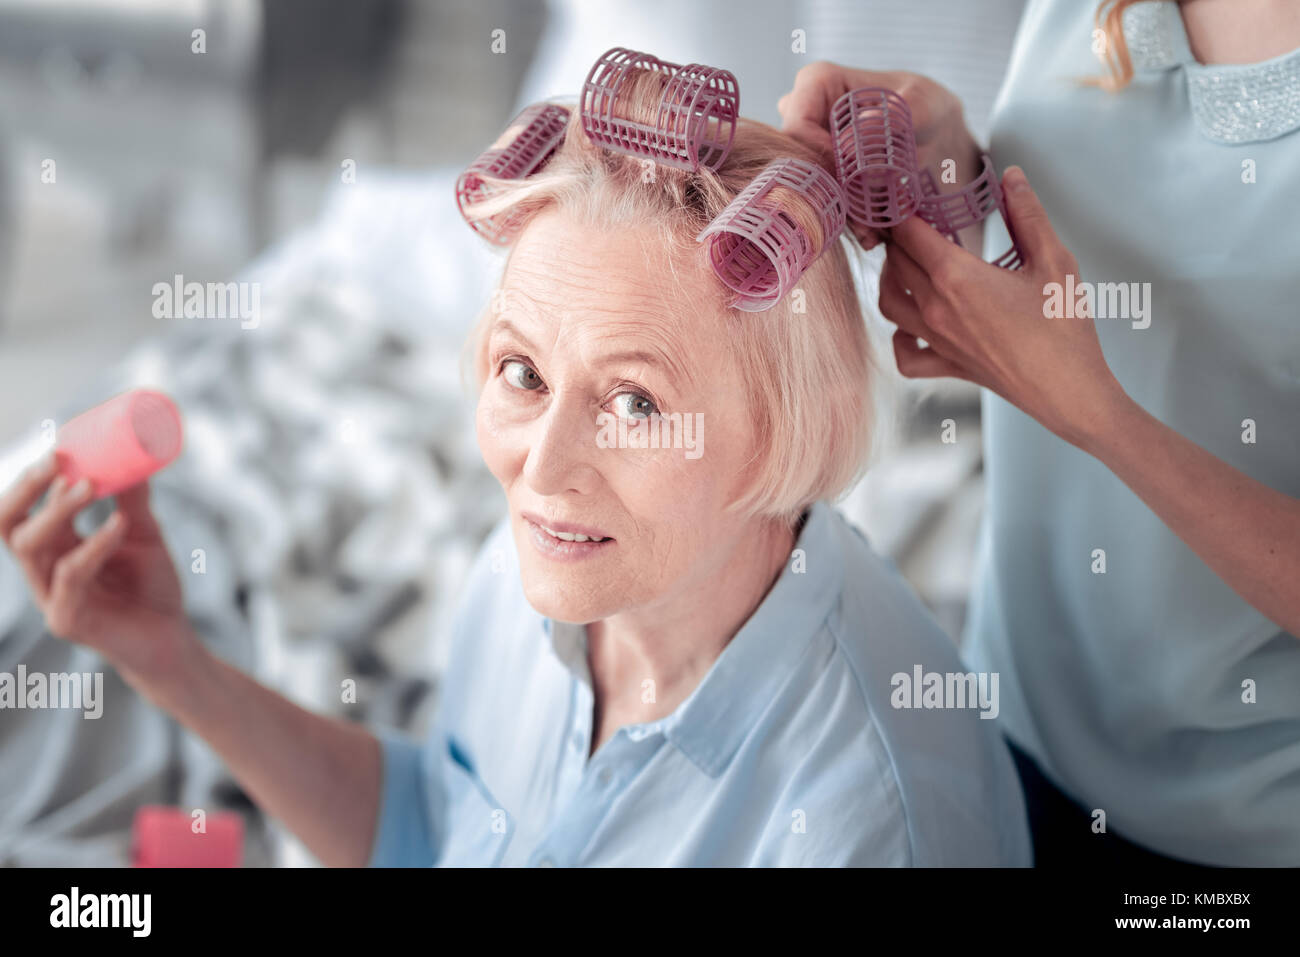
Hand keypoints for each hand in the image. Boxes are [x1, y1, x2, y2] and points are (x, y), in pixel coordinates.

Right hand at [0, 454, 194, 686]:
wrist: (172, 637)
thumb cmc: (152, 587)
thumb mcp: (143, 534)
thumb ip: (133, 501)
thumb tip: (136, 457)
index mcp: (55, 547)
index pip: (23, 509)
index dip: (34, 479)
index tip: (59, 448)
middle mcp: (44, 569)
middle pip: (9, 526)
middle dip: (25, 490)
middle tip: (55, 460)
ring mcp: (50, 596)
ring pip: (30, 548)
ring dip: (57, 511)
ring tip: (90, 485)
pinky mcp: (67, 620)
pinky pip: (70, 575)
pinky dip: (94, 545)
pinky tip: (119, 526)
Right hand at [777, 62, 981, 248]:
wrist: (937, 138)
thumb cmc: (929, 108)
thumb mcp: (922, 106)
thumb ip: (890, 119)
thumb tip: (848, 145)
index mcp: (817, 82)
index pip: (796, 126)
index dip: (820, 157)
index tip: (854, 178)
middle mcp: (802, 113)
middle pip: (797, 160)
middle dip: (830, 193)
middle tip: (865, 218)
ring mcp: (807, 145)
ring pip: (808, 186)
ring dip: (840, 214)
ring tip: (874, 231)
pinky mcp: (818, 173)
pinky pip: (821, 202)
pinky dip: (847, 222)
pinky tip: (873, 233)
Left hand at [878, 165, 1126, 448]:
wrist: (1069, 390)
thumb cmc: (1064, 327)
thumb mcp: (1053, 261)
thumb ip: (1028, 215)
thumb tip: (1012, 176)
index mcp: (956, 277)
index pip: (910, 232)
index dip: (903, 208)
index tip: (907, 193)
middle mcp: (935, 309)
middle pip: (896, 263)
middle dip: (898, 237)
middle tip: (913, 220)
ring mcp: (937, 341)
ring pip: (889, 304)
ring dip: (890, 279)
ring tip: (908, 262)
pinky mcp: (947, 367)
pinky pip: (905, 355)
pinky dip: (899, 339)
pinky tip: (912, 325)